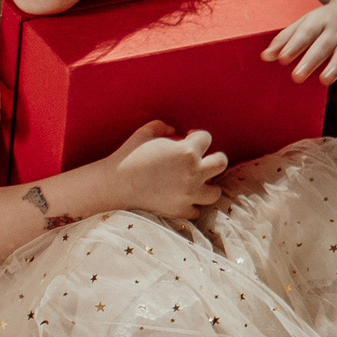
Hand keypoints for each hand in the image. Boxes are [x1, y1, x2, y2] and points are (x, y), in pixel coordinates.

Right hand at [107, 120, 227, 217]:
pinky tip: (182, 198)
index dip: (198, 136)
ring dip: (208, 186)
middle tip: (203, 160)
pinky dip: (191, 205)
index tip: (189, 138)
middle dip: (214, 158)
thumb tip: (175, 129)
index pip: (207, 138)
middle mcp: (193, 172)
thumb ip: (163, 126)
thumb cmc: (129, 155)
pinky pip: (196, 210)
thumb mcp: (145, 132)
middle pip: (221, 162)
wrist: (114, 184)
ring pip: (215, 192)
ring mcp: (189, 193)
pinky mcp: (180, 210)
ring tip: (197, 183)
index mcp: (187, 150)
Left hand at [263, 0, 336, 95]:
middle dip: (311, 60)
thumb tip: (266, 56)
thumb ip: (286, 38)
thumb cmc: (324, 20)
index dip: (294, 45)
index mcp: (320, 19)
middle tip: (297, 77)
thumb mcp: (305, 22)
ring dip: (336, 67)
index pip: (306, 32)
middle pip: (324, 44)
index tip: (282, 58)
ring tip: (324, 80)